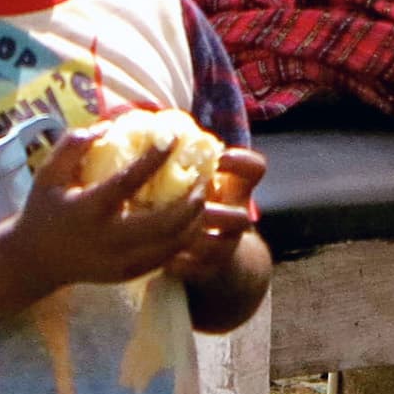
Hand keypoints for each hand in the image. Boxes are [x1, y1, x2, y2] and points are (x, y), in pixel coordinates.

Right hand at [0, 129, 202, 290]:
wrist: (33, 261)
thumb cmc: (44, 209)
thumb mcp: (47, 173)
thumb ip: (72, 146)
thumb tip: (107, 126)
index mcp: (87, 210)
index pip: (127, 182)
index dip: (154, 159)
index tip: (173, 137)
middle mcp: (106, 240)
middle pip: (162, 223)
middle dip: (189, 201)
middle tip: (201, 178)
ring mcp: (118, 262)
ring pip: (170, 246)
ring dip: (192, 222)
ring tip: (201, 198)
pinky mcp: (125, 276)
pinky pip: (163, 260)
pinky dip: (181, 241)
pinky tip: (188, 222)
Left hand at [162, 147, 266, 285]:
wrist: (214, 255)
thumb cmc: (195, 201)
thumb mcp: (200, 178)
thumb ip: (183, 156)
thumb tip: (137, 122)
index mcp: (237, 189)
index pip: (255, 169)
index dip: (242, 163)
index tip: (219, 158)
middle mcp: (237, 217)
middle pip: (243, 218)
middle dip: (217, 213)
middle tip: (192, 205)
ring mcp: (226, 247)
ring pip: (219, 246)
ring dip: (195, 238)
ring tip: (169, 231)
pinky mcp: (208, 271)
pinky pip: (197, 270)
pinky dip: (178, 262)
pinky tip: (159, 254)